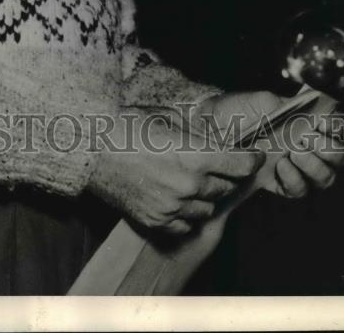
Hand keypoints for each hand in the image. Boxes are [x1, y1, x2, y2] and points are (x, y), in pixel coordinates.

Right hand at [88, 109, 263, 234]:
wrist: (91, 147)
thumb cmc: (128, 126)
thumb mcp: (169, 118)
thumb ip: (198, 133)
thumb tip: (219, 140)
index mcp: (195, 155)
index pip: (240, 164)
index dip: (250, 159)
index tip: (252, 156)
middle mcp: (189, 185)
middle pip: (226, 187)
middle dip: (226, 175)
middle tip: (220, 165)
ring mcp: (172, 207)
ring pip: (208, 209)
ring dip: (207, 196)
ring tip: (196, 182)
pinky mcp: (156, 221)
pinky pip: (185, 226)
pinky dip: (187, 215)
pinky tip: (180, 201)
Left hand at [197, 91, 343, 199]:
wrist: (210, 127)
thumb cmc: (238, 109)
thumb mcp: (264, 101)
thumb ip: (289, 106)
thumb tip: (310, 110)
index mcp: (308, 121)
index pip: (338, 126)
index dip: (337, 127)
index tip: (322, 123)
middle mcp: (308, 145)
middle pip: (339, 157)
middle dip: (329, 150)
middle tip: (306, 140)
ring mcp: (297, 166)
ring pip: (325, 177)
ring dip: (314, 166)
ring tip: (293, 153)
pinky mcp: (282, 183)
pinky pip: (299, 190)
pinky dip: (294, 179)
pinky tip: (281, 166)